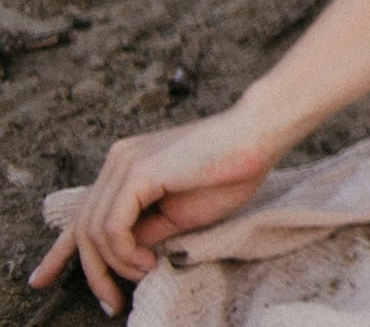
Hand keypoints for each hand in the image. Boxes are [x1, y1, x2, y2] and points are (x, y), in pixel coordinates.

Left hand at [29, 108, 278, 312]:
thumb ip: (147, 230)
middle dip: (92, 273)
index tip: (42, 280)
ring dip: (115, 265)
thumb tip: (124, 255)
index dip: (58, 252)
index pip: (81, 214)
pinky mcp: (138, 172)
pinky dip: (124, 253)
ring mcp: (124, 164)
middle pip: (81, 229)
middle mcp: (117, 161)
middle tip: (110, 303)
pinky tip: (147, 261)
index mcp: (126, 167)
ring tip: (144, 274)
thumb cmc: (230, 171)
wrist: (259, 134)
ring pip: (93, 232)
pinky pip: (112, 227)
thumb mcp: (180, 214)